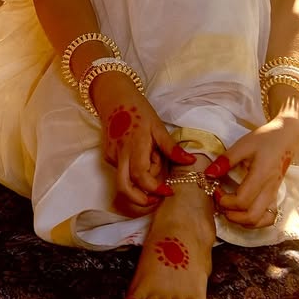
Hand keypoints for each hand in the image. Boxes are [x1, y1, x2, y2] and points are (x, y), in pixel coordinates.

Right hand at [89, 74, 192, 210]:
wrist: (115, 98)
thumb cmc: (139, 110)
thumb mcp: (158, 127)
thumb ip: (171, 148)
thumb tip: (190, 161)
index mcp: (135, 145)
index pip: (141, 176)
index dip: (154, 188)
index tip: (168, 191)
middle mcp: (120, 153)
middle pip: (124, 187)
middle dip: (140, 200)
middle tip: (156, 199)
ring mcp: (111, 155)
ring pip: (124, 179)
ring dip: (138, 182)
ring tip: (152, 169)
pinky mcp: (108, 156)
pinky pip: (121, 170)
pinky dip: (133, 170)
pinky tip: (141, 156)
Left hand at [211, 114, 298, 228]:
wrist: (286, 137)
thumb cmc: (265, 139)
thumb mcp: (243, 145)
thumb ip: (225, 160)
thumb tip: (208, 174)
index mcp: (261, 175)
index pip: (242, 200)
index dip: (224, 200)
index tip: (215, 190)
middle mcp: (269, 189)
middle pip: (251, 216)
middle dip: (231, 214)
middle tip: (220, 202)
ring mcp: (274, 194)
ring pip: (260, 220)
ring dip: (241, 220)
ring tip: (229, 208)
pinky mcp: (275, 196)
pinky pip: (268, 218)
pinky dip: (254, 221)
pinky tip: (242, 212)